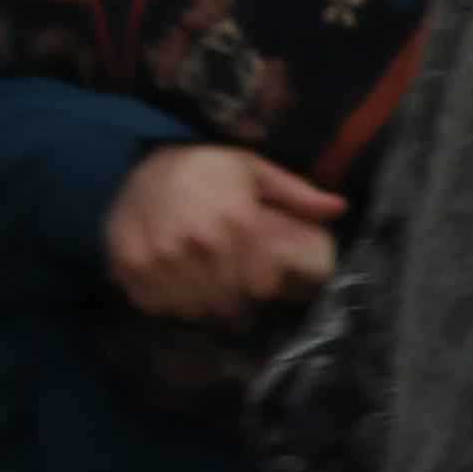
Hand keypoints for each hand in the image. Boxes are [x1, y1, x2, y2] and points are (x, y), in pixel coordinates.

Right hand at [103, 145, 346, 329]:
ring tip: (201, 294)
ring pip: (192, 310)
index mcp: (237, 224)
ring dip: (200, 308)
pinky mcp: (132, 266)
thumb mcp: (255, 170)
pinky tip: (171, 288)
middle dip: (232, 305)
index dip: (260, 289)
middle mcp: (200, 244)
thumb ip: (297, 194)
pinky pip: (156, 305)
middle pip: (227, 304)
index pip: (260, 287)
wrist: (142, 161)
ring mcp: (162, 258)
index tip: (254, 286)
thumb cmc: (207, 168)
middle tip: (229, 297)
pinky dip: (165, 304)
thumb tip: (340, 207)